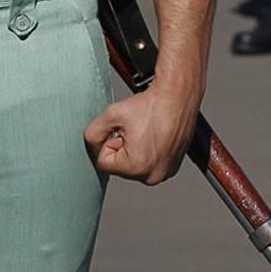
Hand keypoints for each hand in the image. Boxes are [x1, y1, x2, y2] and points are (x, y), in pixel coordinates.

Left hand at [84, 78, 200, 185]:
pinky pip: (149, 164)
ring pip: (134, 166)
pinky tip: (154, 135)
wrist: (178, 96)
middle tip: (134, 129)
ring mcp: (166, 173)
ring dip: (134, 150)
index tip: (121, 129)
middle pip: (120, 167)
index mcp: (137, 167)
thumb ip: (92, 134)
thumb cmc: (150, 104)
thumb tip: (92, 147)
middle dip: (122, 148)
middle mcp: (154, 175)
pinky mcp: (173, 167)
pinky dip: (148, 151)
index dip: (108, 142)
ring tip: (145, 131)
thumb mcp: (111, 115)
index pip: (104, 162)